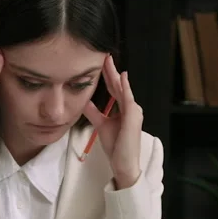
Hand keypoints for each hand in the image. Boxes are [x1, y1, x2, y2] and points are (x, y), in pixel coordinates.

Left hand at [83, 55, 142, 188]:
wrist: (123, 163)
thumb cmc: (116, 146)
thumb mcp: (101, 125)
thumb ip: (94, 112)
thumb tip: (83, 101)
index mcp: (124, 109)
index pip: (114, 88)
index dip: (108, 75)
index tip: (101, 63)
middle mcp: (131, 107)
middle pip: (118, 85)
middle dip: (111, 70)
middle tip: (104, 55)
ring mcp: (134, 111)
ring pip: (122, 89)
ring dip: (115, 75)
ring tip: (109, 62)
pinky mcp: (134, 117)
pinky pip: (128, 99)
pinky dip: (124, 87)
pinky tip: (121, 77)